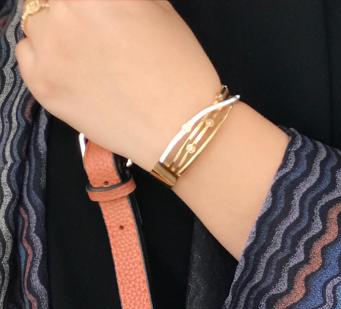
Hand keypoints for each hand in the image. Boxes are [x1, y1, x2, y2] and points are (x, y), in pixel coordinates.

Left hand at [16, 0, 220, 169]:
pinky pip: (26, 54)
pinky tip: (73, 71)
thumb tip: (105, 4)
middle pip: (53, 2)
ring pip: (36, 23)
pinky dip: (43, 57)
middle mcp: (66, 11)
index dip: (88, 6)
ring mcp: (50, 47)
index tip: (96, 16)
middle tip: (96, 37)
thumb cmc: (179, 69)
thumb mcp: (159, 7)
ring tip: (86, 56)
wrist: (181, 130)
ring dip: (55, 32)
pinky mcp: (42, 82)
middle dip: (72, 13)